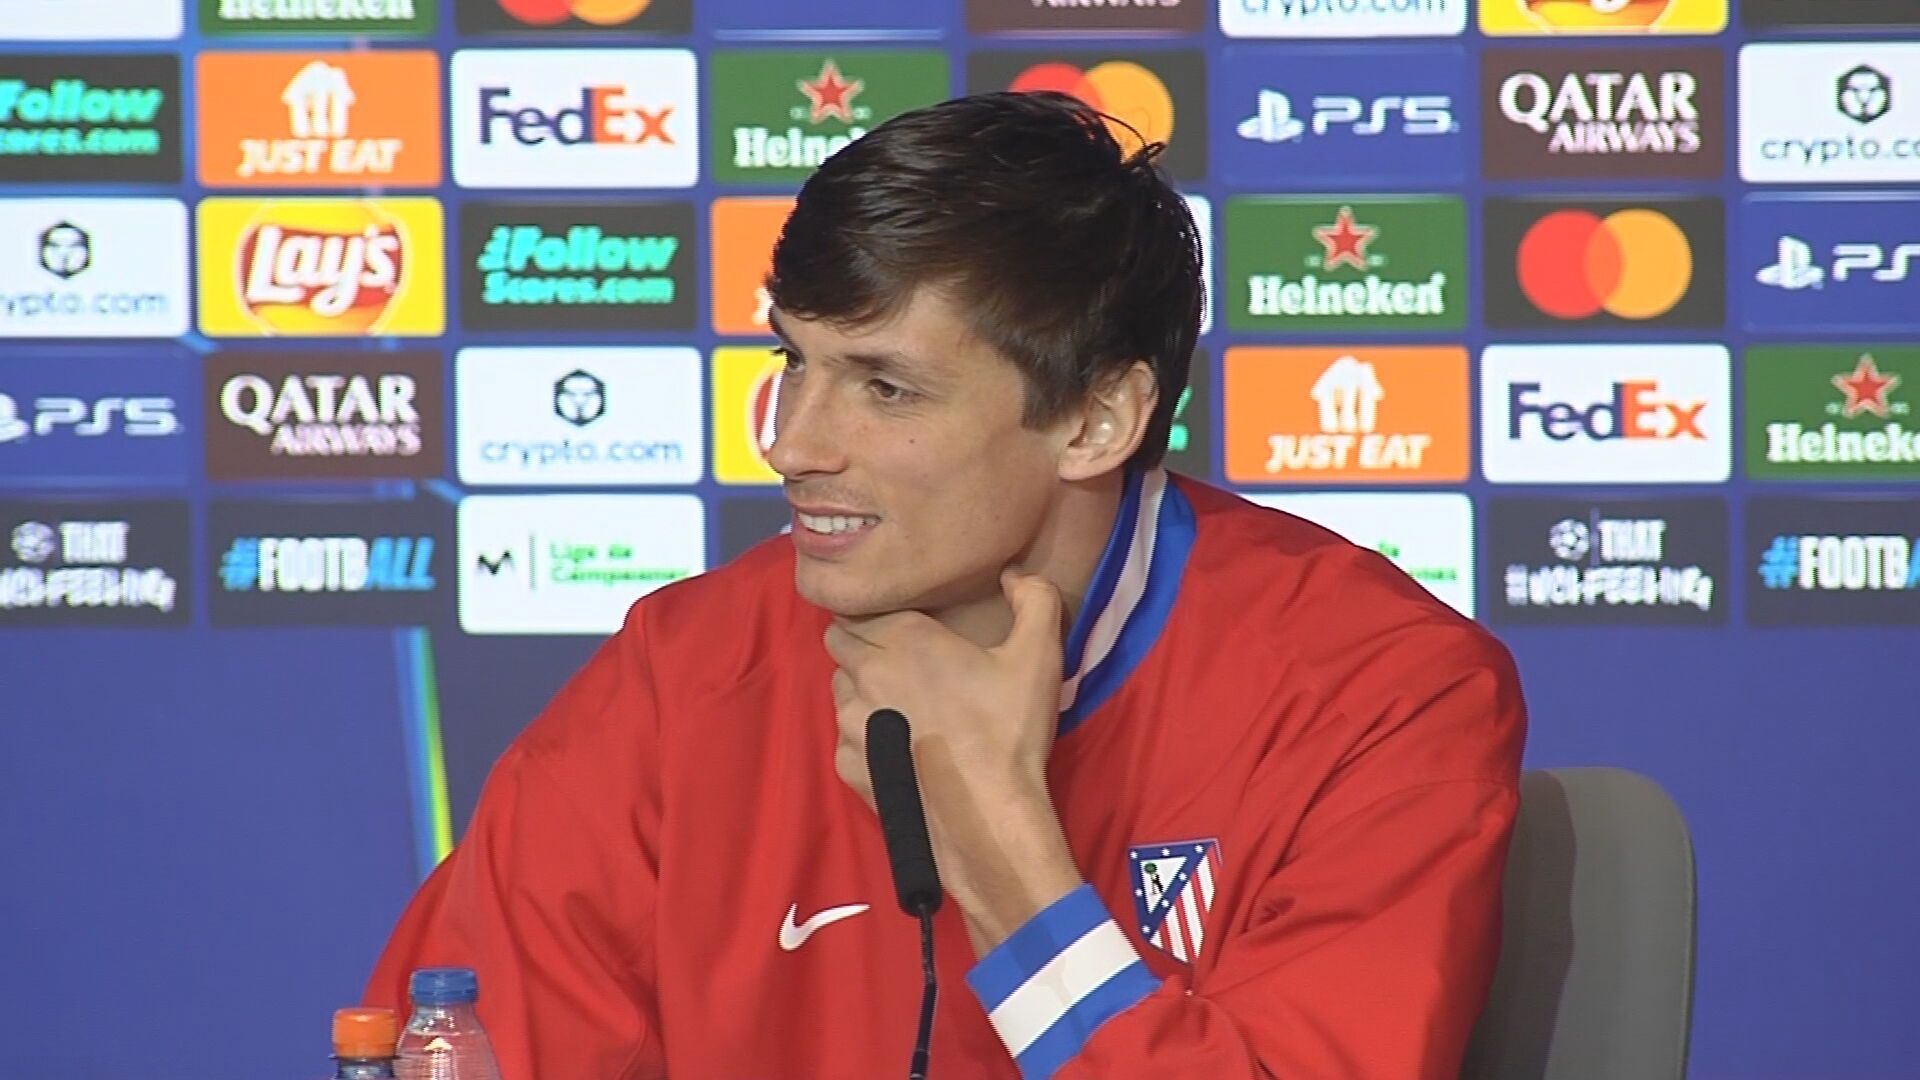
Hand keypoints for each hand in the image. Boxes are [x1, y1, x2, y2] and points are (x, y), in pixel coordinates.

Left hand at [827, 570, 1084, 951]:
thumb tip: (1013, 574)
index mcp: (904, 638)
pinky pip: (844, 735)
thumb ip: (1033, 599)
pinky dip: (863, 734)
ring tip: (898, 702)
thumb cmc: (1009, 731)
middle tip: (900, 660)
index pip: (857, 608)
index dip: (874, 614)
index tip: (898, 625)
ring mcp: (850, 721)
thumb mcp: (1039, 655)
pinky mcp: (847, 764)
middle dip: (861, 643)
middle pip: (839, 642)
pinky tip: (896, 744)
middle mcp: (865, 673)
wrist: (987, 815)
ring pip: (838, 688)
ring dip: (859, 687)